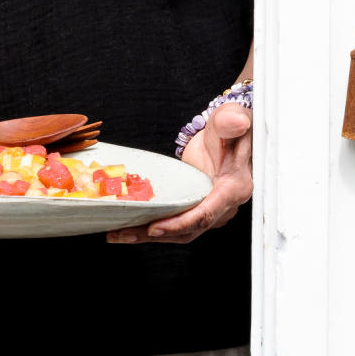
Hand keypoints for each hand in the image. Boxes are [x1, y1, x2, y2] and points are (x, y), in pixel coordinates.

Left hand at [107, 102, 252, 244]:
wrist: (228, 136)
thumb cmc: (228, 128)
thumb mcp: (229, 119)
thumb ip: (231, 120)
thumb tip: (235, 122)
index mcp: (233, 189)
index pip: (205, 214)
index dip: (179, 224)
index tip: (154, 229)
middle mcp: (224, 206)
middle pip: (188, 230)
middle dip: (154, 234)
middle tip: (123, 234)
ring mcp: (211, 211)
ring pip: (180, 232)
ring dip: (148, 235)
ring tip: (119, 233)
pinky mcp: (197, 209)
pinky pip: (176, 224)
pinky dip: (153, 227)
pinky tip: (130, 224)